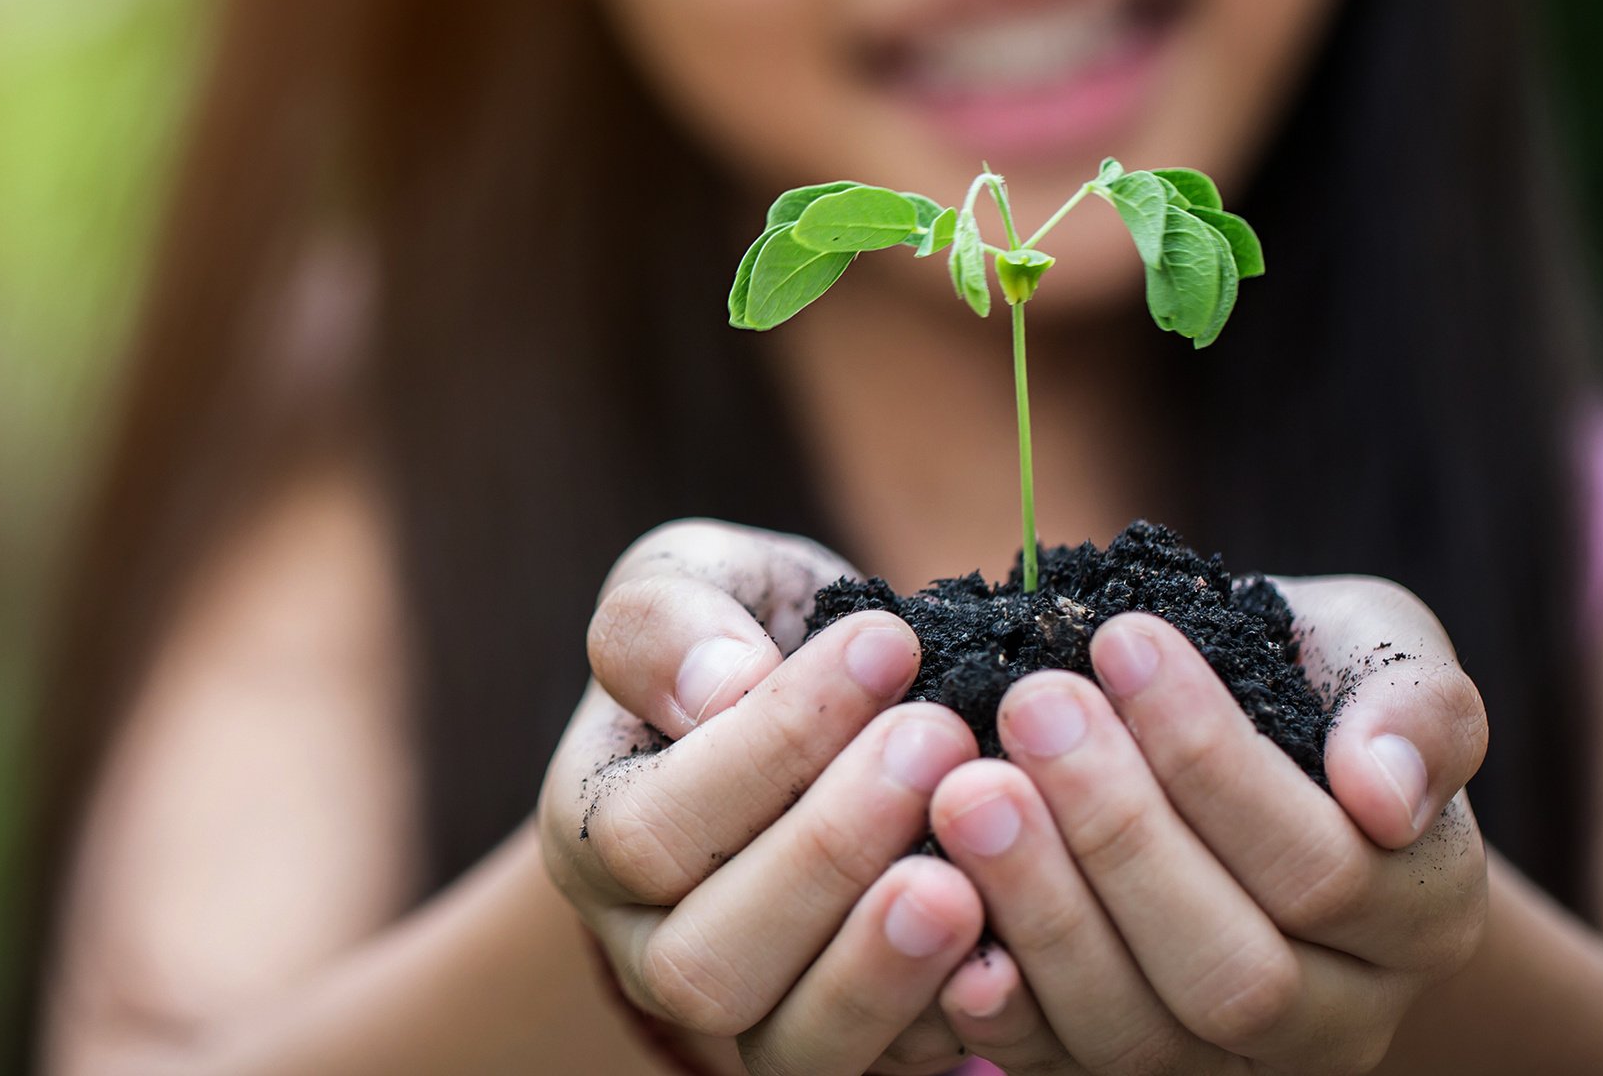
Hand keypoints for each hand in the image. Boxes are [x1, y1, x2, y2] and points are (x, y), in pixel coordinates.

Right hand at [539, 519, 990, 1074]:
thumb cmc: (747, 632)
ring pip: (791, 1046)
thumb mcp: (695, 577)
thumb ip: (671, 616)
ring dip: (882, 962)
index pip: (652, 830)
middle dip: (828, 853)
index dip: (769, 744)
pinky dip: (953, 1013)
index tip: (886, 643)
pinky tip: (1010, 937)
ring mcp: (752, 1015)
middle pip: (705, 962)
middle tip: (938, 740)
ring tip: (965, 871)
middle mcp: (650, 946)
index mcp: (592, 830)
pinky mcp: (852, 1047)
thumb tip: (718, 688)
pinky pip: (891, 1070)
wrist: (836, 704)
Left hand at [924, 575, 1490, 1073]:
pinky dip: (991, 996)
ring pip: (1137, 1034)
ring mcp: (1223, 1064)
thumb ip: (1418, 705)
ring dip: (1041, 908)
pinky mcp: (1118, 1071)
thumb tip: (1387, 793)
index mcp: (1421, 915)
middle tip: (1028, 706)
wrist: (1232, 738)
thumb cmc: (1306, 679)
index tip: (1121, 638)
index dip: (1213, 760)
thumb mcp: (1382, 649)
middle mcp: (1337, 1019)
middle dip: (1118, 834)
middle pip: (1231, 972)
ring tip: (965, 785)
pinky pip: (1053, 1063)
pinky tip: (930, 898)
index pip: (1323, 868)